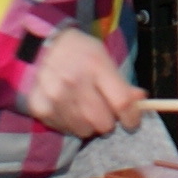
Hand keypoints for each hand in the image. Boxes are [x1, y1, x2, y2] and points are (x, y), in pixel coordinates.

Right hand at [14, 25, 145, 136]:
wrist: (38, 46)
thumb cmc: (77, 52)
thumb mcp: (103, 57)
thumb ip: (121, 83)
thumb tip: (139, 101)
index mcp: (95, 66)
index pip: (121, 103)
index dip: (132, 117)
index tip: (131, 122)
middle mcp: (74, 82)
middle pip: (103, 123)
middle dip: (108, 121)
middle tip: (103, 110)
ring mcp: (55, 97)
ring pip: (84, 130)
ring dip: (88, 124)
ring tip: (83, 108)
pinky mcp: (40, 108)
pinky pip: (64, 130)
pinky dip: (70, 124)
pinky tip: (68, 108)